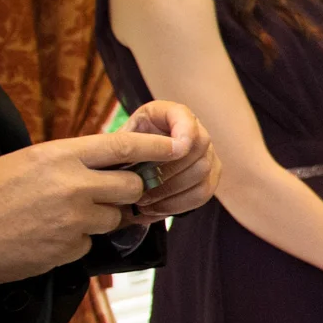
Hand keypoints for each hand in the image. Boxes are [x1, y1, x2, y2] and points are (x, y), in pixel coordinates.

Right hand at [0, 129, 180, 288]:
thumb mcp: (25, 162)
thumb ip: (69, 162)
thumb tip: (105, 164)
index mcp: (59, 156)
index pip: (123, 145)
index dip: (155, 147)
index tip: (176, 146)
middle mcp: (72, 185)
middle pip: (131, 186)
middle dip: (126, 191)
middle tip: (105, 193)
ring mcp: (72, 220)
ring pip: (114, 218)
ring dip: (99, 219)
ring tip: (60, 216)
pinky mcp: (67, 249)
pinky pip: (90, 244)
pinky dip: (75, 242)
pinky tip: (45, 237)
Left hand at [122, 100, 220, 220]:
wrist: (119, 173)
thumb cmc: (115, 157)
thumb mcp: (113, 145)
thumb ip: (129, 146)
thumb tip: (151, 161)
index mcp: (167, 114)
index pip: (187, 116)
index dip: (186, 132)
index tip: (177, 150)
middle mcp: (193, 130)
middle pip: (199, 147)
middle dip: (170, 171)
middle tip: (143, 188)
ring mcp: (205, 154)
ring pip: (202, 172)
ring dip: (171, 191)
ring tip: (144, 202)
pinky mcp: (209, 178)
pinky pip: (202, 193)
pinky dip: (178, 204)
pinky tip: (156, 209)